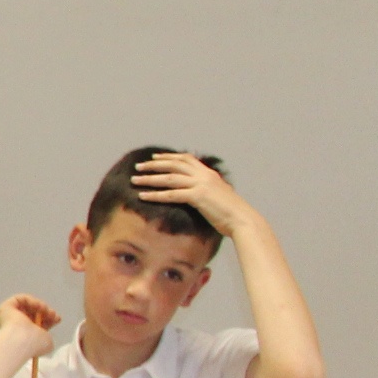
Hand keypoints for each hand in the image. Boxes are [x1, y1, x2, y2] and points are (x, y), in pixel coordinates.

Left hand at [133, 151, 251, 234]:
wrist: (243, 220)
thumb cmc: (231, 213)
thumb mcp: (218, 196)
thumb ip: (206, 191)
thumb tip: (196, 194)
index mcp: (209, 174)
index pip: (186, 159)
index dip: (169, 157)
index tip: (154, 157)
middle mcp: (205, 175)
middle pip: (174, 164)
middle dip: (154, 164)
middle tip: (138, 166)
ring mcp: (201, 184)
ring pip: (169, 178)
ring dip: (149, 178)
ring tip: (134, 180)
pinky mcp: (198, 196)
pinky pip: (171, 194)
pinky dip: (155, 194)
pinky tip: (142, 196)